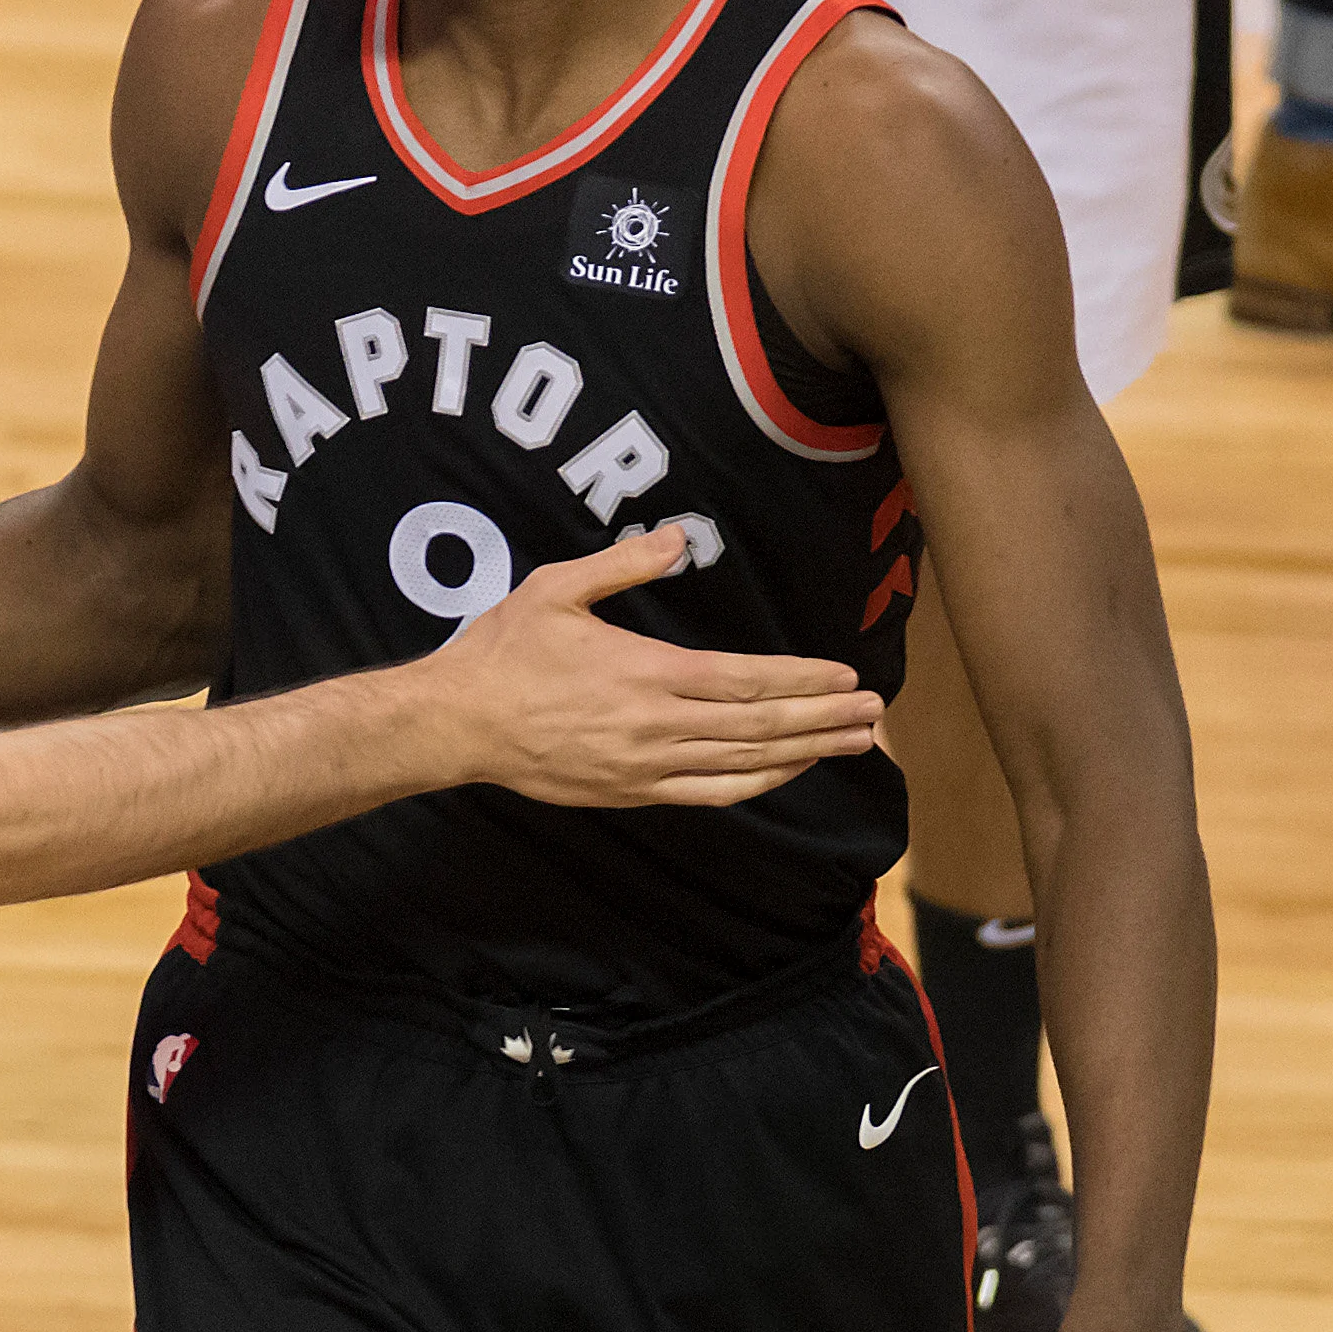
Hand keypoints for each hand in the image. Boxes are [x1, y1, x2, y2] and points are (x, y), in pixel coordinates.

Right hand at [414, 525, 885, 807]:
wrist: (459, 724)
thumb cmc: (504, 650)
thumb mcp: (557, 588)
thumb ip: (623, 564)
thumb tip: (678, 537)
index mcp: (645, 673)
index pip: (745, 680)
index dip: (802, 680)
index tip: (846, 676)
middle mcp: (655, 726)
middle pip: (760, 726)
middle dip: (823, 719)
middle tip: (873, 713)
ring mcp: (646, 766)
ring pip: (744, 765)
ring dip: (805, 754)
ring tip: (853, 744)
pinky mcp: (633, 792)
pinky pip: (711, 794)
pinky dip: (758, 784)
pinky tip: (787, 772)